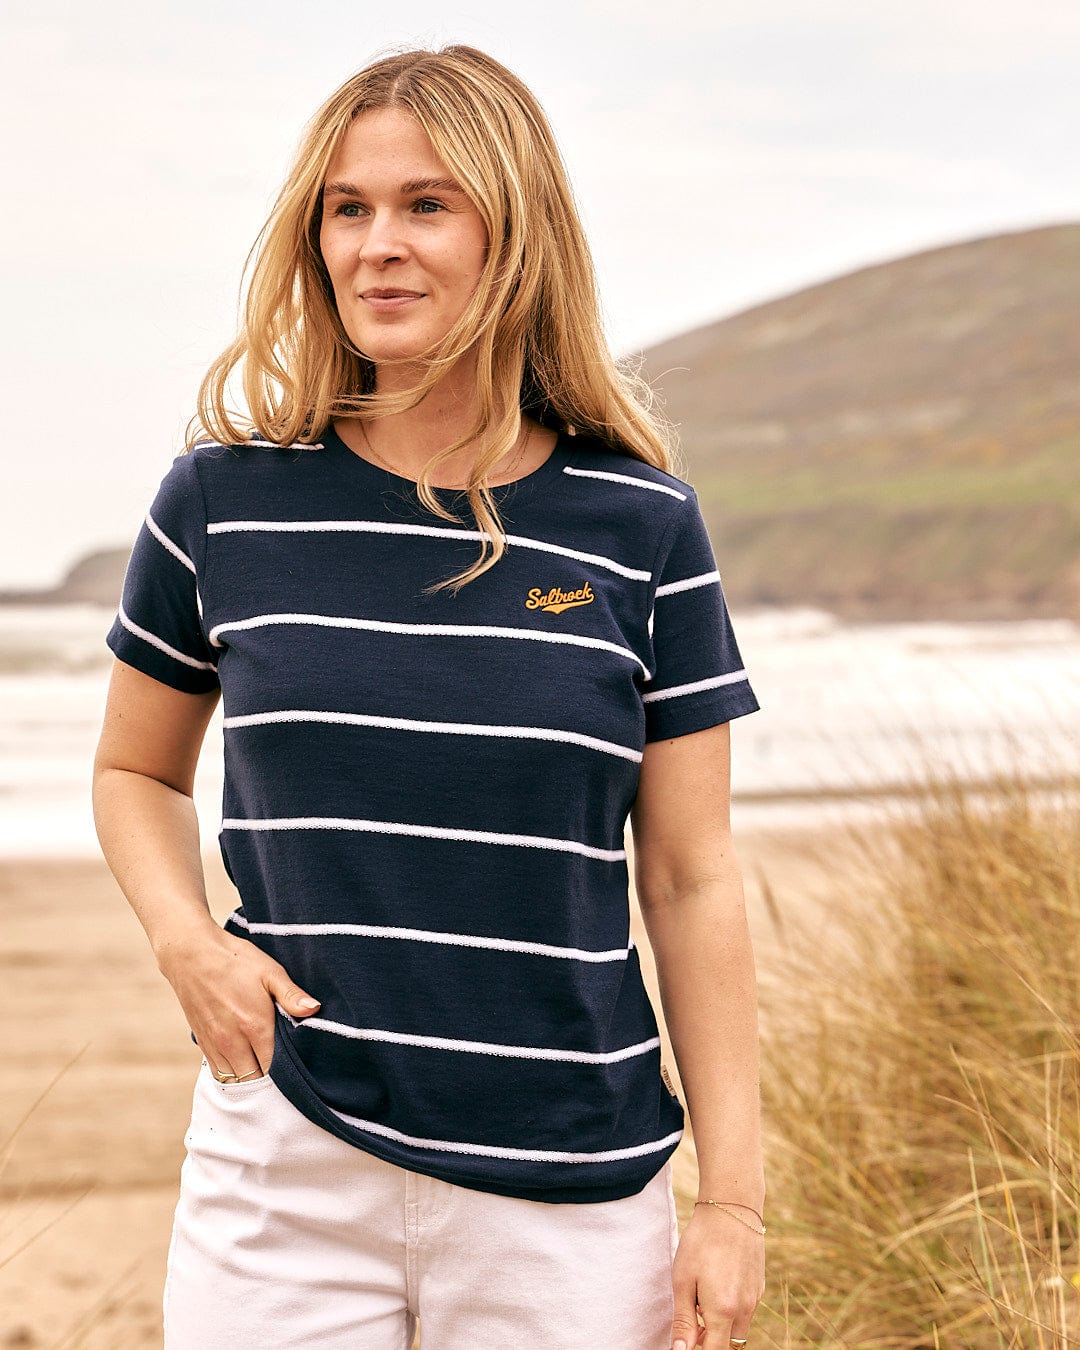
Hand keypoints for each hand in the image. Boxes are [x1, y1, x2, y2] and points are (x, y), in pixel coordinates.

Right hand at [157, 925, 320, 1080]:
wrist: (191, 954)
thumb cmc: (234, 960)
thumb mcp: (269, 971)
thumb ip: (291, 995)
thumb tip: (315, 1009)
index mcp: (255, 1026)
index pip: (274, 1069)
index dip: (287, 1074)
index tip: (298, 1071)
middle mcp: (233, 1042)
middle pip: (254, 1080)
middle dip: (269, 1082)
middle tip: (284, 1076)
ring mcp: (215, 1045)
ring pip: (234, 1080)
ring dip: (249, 1080)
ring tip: (263, 1073)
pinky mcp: (202, 1042)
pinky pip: (217, 1072)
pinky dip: (231, 1075)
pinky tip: (243, 1065)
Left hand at [669, 1204, 764, 1348]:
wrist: (731, 1209)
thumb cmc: (701, 1243)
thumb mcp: (683, 1280)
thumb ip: (683, 1320)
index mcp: (723, 1312)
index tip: (686, 1339)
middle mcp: (744, 1310)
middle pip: (729, 1345)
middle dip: (710, 1340)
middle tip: (691, 1317)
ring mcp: (755, 1298)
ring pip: (738, 1329)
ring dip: (721, 1325)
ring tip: (702, 1295)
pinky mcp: (759, 1287)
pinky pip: (745, 1310)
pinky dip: (731, 1309)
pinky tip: (718, 1283)